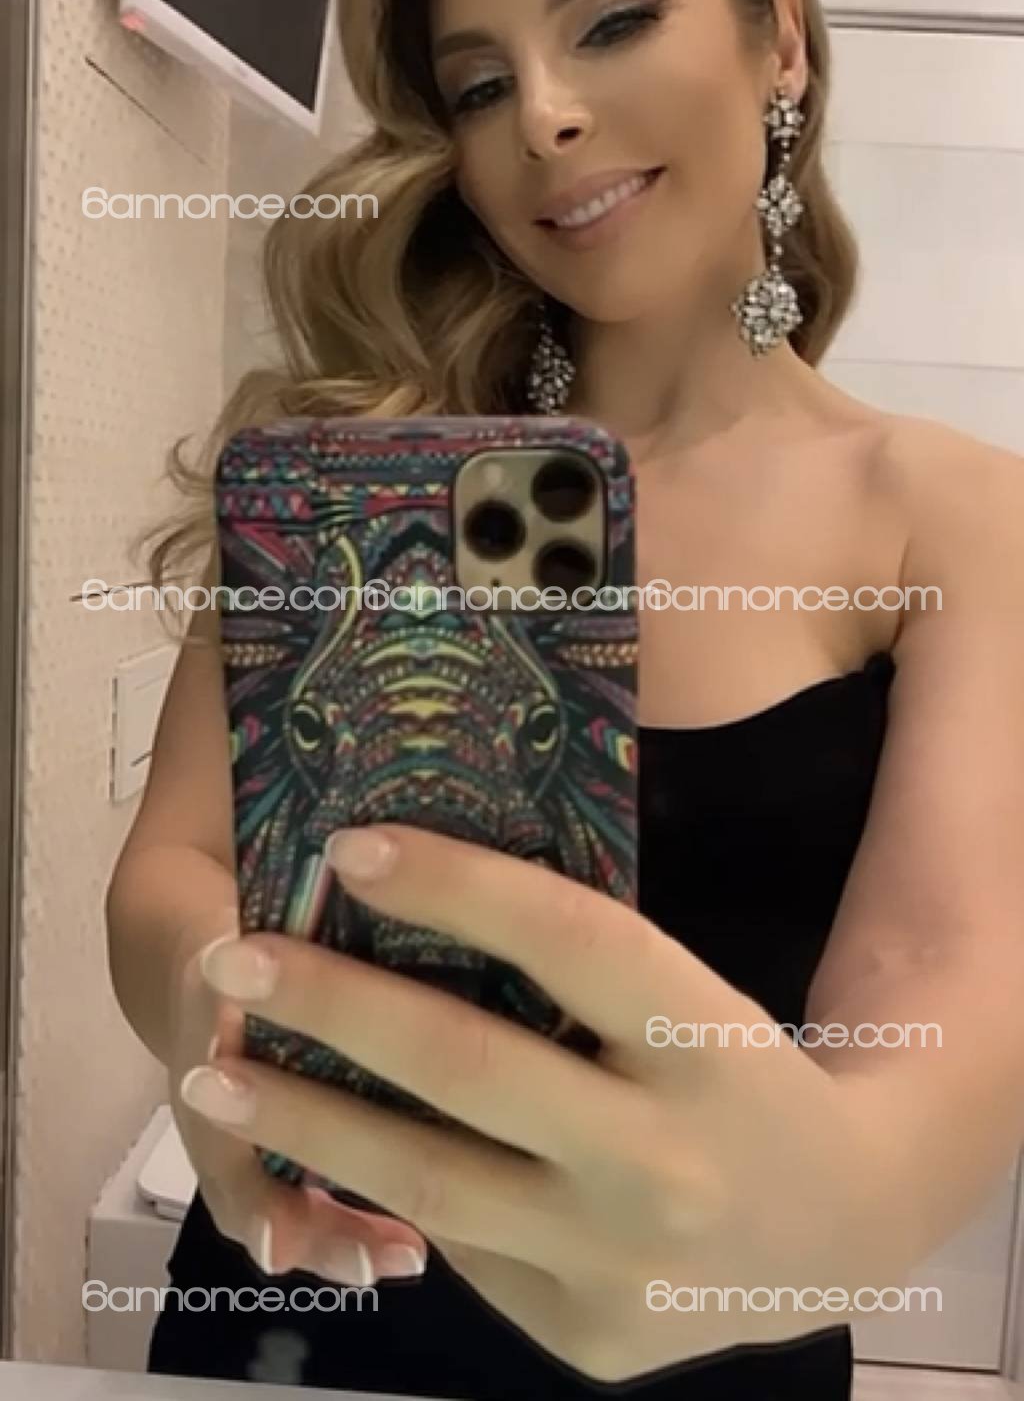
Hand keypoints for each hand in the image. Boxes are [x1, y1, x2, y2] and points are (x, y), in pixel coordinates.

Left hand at [183, 825, 899, 1382]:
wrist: (839, 1227)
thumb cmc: (736, 1074)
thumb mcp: (690, 1000)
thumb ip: (581, 970)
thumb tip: (413, 903)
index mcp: (703, 1043)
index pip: (570, 941)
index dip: (458, 886)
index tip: (349, 844)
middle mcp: (665, 1159)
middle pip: (470, 1066)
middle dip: (333, 1004)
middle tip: (234, 954)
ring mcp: (620, 1264)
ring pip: (431, 1179)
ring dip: (304, 1120)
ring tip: (210, 1073)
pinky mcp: (587, 1337)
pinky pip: (464, 1250)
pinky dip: (382, 1194)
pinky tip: (318, 1152)